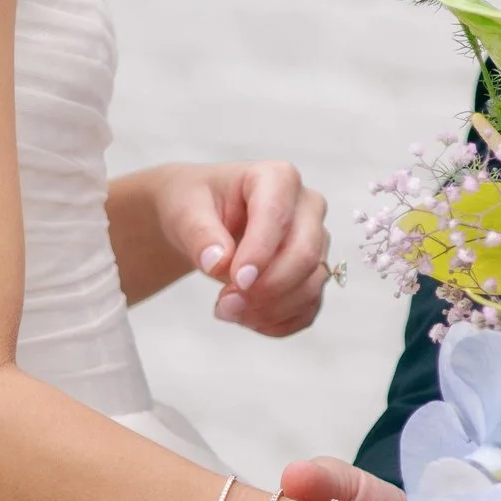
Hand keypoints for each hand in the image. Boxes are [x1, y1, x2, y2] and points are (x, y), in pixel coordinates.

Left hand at [154, 161, 330, 337]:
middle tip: (224, 305)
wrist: (202, 220)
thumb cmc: (196, 205)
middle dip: (266, 288)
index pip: (278, 216)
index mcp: (277, 177)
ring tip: (225, 311)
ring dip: (268, 310)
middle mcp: (307, 207)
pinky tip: (245, 319)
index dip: (260, 253)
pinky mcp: (313, 275)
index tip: (235, 280)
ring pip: (310, 286)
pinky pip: (307, 309)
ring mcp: (316, 242)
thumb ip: (200, 234)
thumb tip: (218, 263)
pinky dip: (277, 323)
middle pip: (305, 255)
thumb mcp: (185, 210)